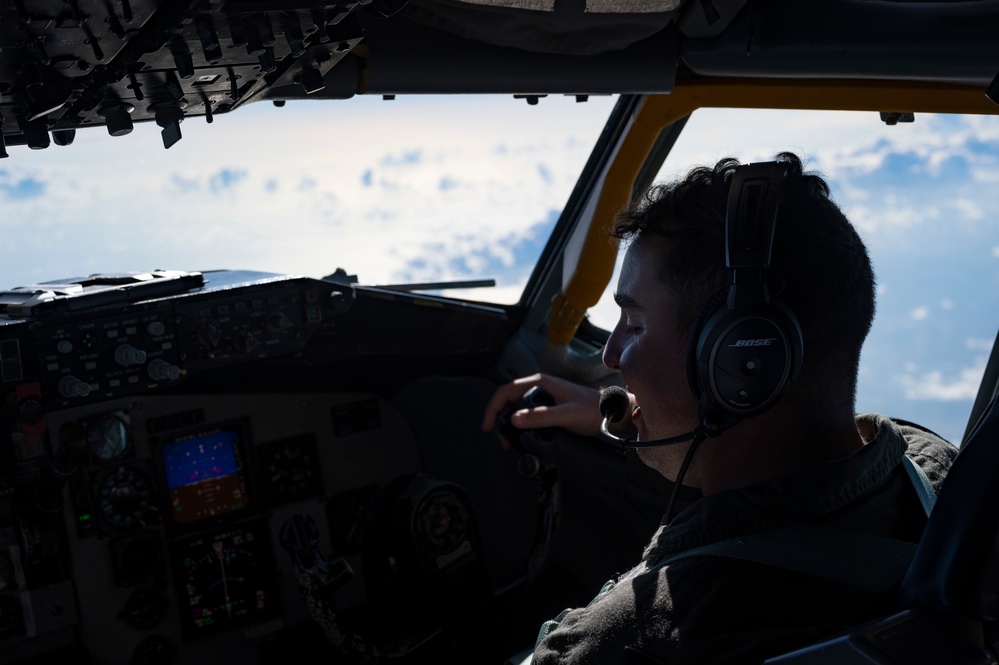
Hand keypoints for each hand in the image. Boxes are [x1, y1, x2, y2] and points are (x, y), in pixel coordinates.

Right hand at [481, 373, 605, 443]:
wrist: (611, 411)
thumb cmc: (592, 410)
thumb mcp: (565, 415)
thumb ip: (540, 416)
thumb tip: (513, 418)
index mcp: (539, 383)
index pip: (505, 392)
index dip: (493, 408)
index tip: (488, 426)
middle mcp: (538, 386)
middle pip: (508, 399)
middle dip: (499, 418)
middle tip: (501, 439)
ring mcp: (543, 394)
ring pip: (516, 406)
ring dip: (508, 422)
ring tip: (509, 440)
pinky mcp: (548, 404)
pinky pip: (526, 411)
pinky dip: (519, 423)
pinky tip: (521, 434)